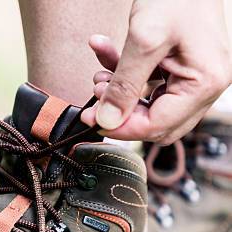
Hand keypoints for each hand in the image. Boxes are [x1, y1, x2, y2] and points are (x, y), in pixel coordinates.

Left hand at [81, 0, 231, 144]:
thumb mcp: (144, 40)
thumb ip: (124, 84)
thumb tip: (105, 121)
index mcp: (204, 83)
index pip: (158, 126)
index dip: (121, 127)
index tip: (91, 119)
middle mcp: (204, 84)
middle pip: (155, 121)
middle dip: (120, 112)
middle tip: (94, 100)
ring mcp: (193, 74)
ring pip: (147, 102)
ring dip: (118, 92)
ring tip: (99, 76)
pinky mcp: (179, 64)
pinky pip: (147, 80)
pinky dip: (123, 71)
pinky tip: (103, 49)